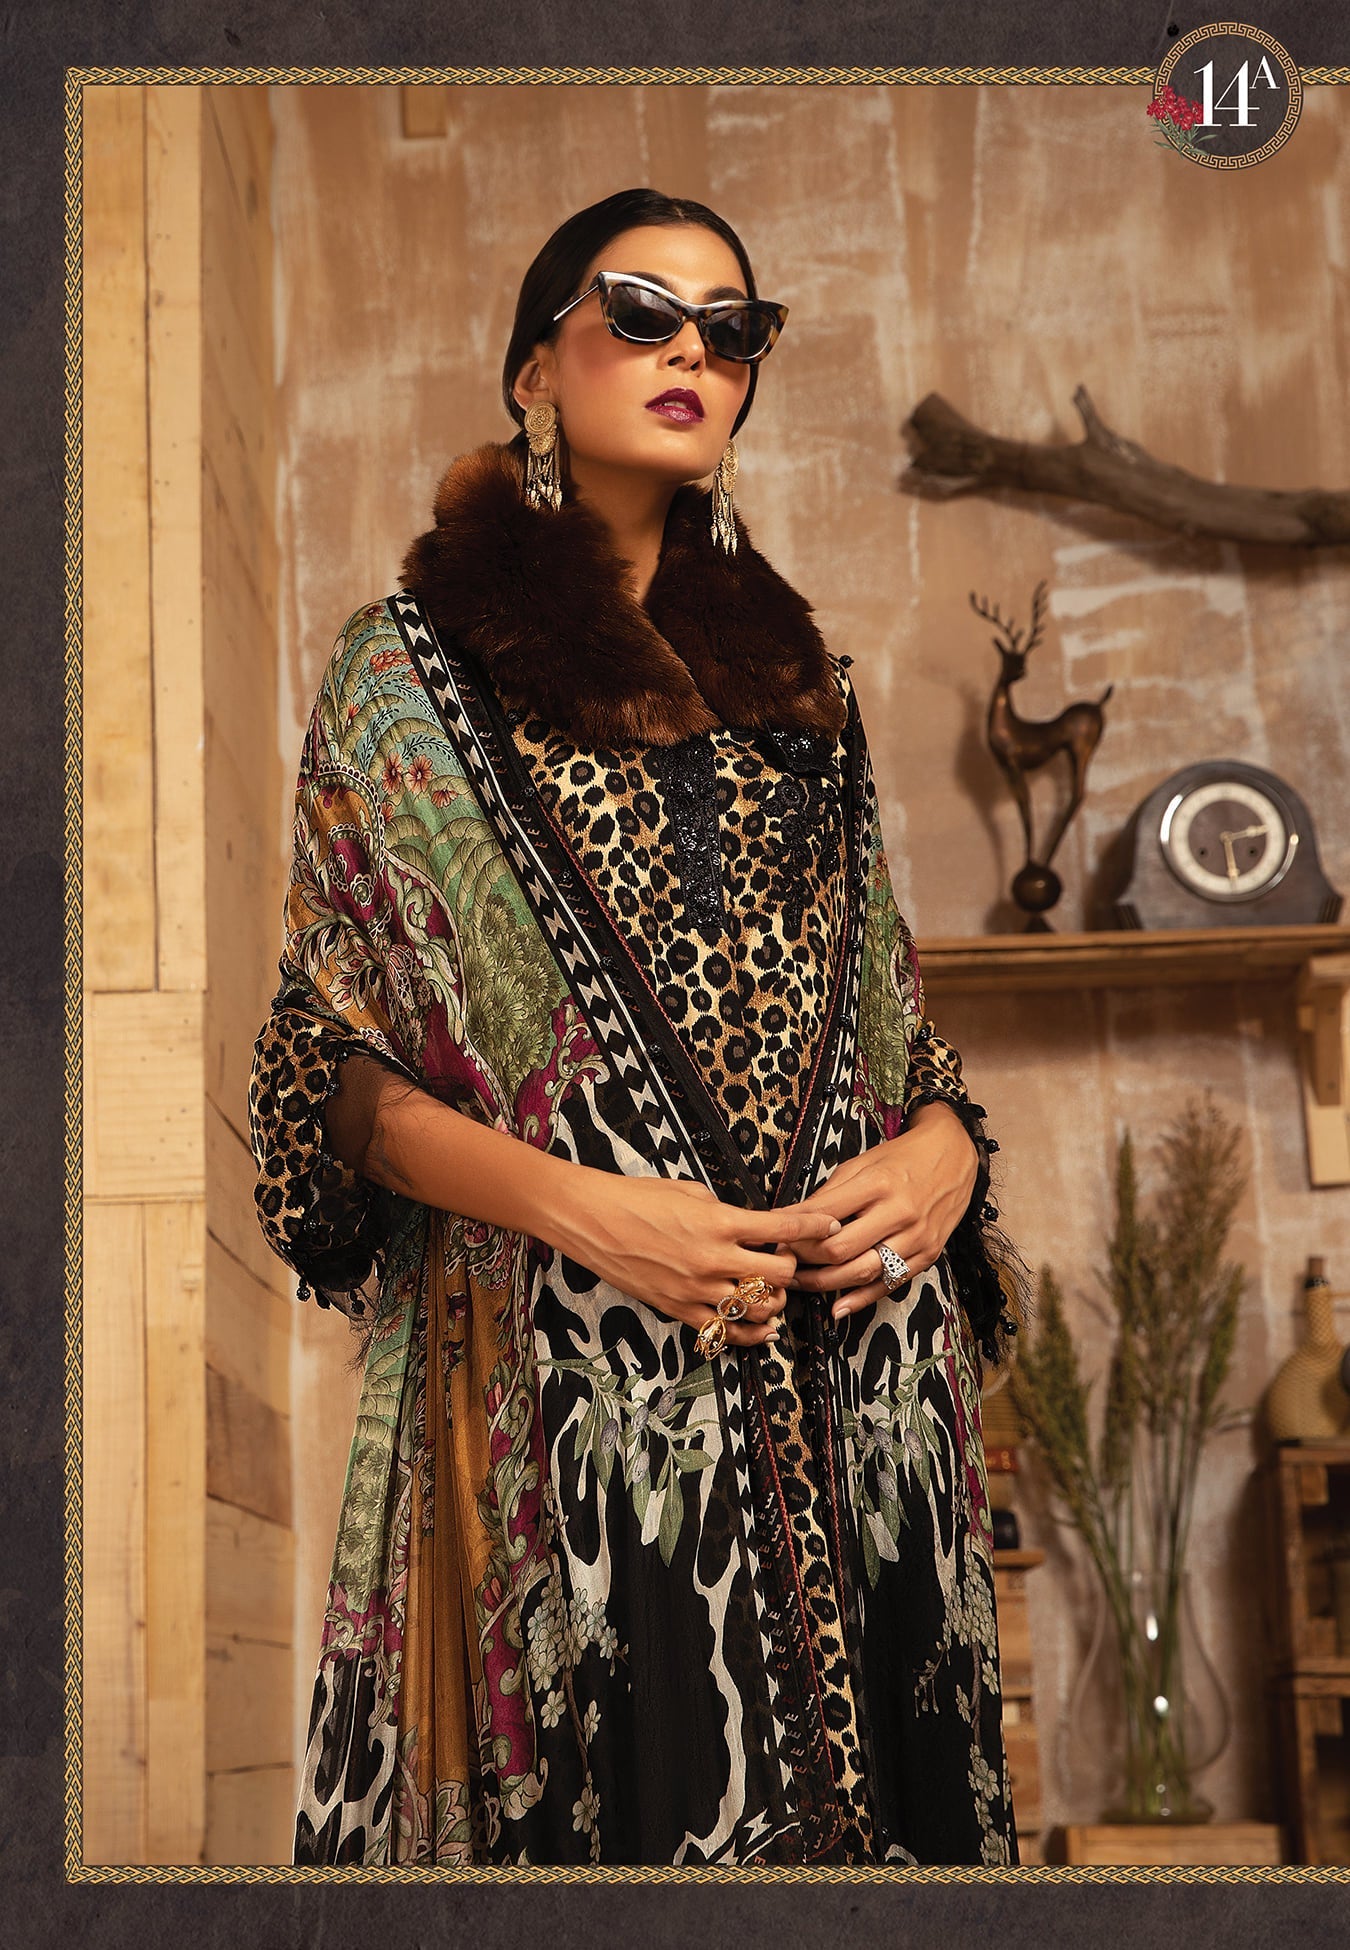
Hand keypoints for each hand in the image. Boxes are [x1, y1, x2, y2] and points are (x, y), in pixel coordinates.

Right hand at [551, 1170, 843, 1348]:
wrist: (593, 1221)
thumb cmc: (639, 1197)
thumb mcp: (691, 1191)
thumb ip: (726, 1212)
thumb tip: (750, 1225)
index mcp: (720, 1222)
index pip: (783, 1230)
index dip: (815, 1228)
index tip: (831, 1226)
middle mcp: (714, 1259)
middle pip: (780, 1276)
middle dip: (795, 1269)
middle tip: (792, 1262)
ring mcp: (697, 1289)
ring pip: (759, 1308)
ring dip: (775, 1301)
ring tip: (776, 1292)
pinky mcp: (680, 1309)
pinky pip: (727, 1331)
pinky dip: (752, 1332)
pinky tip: (764, 1328)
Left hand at [787, 1101, 979, 1321]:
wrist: (954, 1156)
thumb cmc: (902, 1158)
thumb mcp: (861, 1164)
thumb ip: (829, 1194)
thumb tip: (792, 1219)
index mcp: (877, 1183)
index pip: (825, 1216)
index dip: (795, 1231)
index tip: (775, 1237)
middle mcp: (899, 1212)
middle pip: (841, 1249)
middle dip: (805, 1260)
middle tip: (784, 1262)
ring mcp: (916, 1237)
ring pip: (863, 1272)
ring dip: (825, 1284)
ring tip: (801, 1283)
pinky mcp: (928, 1254)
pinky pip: (890, 1284)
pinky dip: (861, 1299)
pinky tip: (838, 1307)